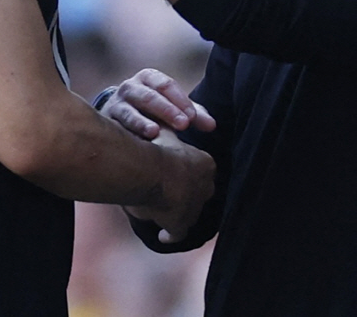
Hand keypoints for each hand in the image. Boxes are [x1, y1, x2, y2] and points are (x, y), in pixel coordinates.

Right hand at [102, 69, 215, 139]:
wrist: (117, 114)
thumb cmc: (153, 109)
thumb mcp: (173, 106)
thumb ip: (193, 114)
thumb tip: (212, 126)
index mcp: (150, 78)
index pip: (166, 85)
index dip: (180, 100)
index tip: (193, 118)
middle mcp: (131, 87)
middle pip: (149, 96)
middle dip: (167, 110)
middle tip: (183, 125)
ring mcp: (116, 104)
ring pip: (130, 112)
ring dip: (142, 122)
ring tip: (155, 133)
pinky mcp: (107, 122)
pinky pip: (115, 128)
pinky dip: (126, 135)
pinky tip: (136, 144)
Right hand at [125, 129, 214, 243]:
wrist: (151, 170)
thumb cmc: (157, 149)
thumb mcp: (165, 134)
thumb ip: (169, 129)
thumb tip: (166, 121)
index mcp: (206, 164)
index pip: (202, 170)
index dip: (190, 173)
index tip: (179, 174)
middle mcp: (206, 187)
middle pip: (200, 192)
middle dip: (189, 194)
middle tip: (174, 194)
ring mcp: (195, 207)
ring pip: (190, 213)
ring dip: (179, 213)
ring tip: (165, 213)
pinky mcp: (181, 224)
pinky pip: (177, 233)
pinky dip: (171, 235)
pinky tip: (163, 236)